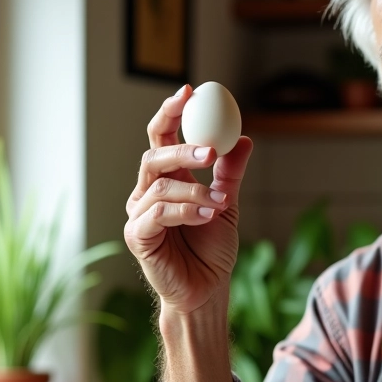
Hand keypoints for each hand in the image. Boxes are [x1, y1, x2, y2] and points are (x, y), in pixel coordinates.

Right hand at [125, 84, 252, 314]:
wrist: (206, 290)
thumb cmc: (211, 250)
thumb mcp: (227, 205)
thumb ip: (230, 173)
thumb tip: (243, 139)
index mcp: (167, 179)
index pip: (160, 137)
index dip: (170, 113)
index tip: (189, 91)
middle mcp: (147, 192)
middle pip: (154, 156)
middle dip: (183, 149)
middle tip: (210, 151)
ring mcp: (139, 214)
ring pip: (161, 186)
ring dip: (195, 191)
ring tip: (220, 205)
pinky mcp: (137, 235)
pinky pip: (158, 213)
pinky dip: (185, 211)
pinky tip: (207, 217)